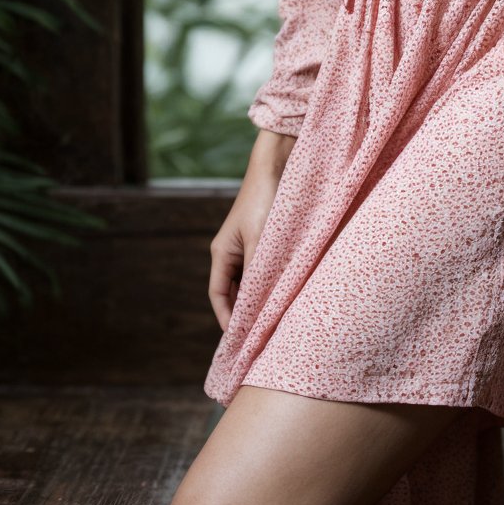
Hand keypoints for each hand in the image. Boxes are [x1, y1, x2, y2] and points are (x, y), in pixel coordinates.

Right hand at [208, 130, 295, 330]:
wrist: (278, 164)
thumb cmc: (266, 201)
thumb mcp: (261, 242)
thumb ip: (256, 275)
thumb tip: (254, 309)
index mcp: (222, 252)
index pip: (218, 295)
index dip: (227, 319)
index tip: (239, 340)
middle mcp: (232, 251)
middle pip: (233, 291)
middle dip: (244, 313)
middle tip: (259, 337)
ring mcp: (249, 244)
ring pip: (251, 280)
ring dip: (259, 297)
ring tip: (274, 320)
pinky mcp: (266, 238)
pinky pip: (265, 268)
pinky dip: (271, 282)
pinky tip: (285, 292)